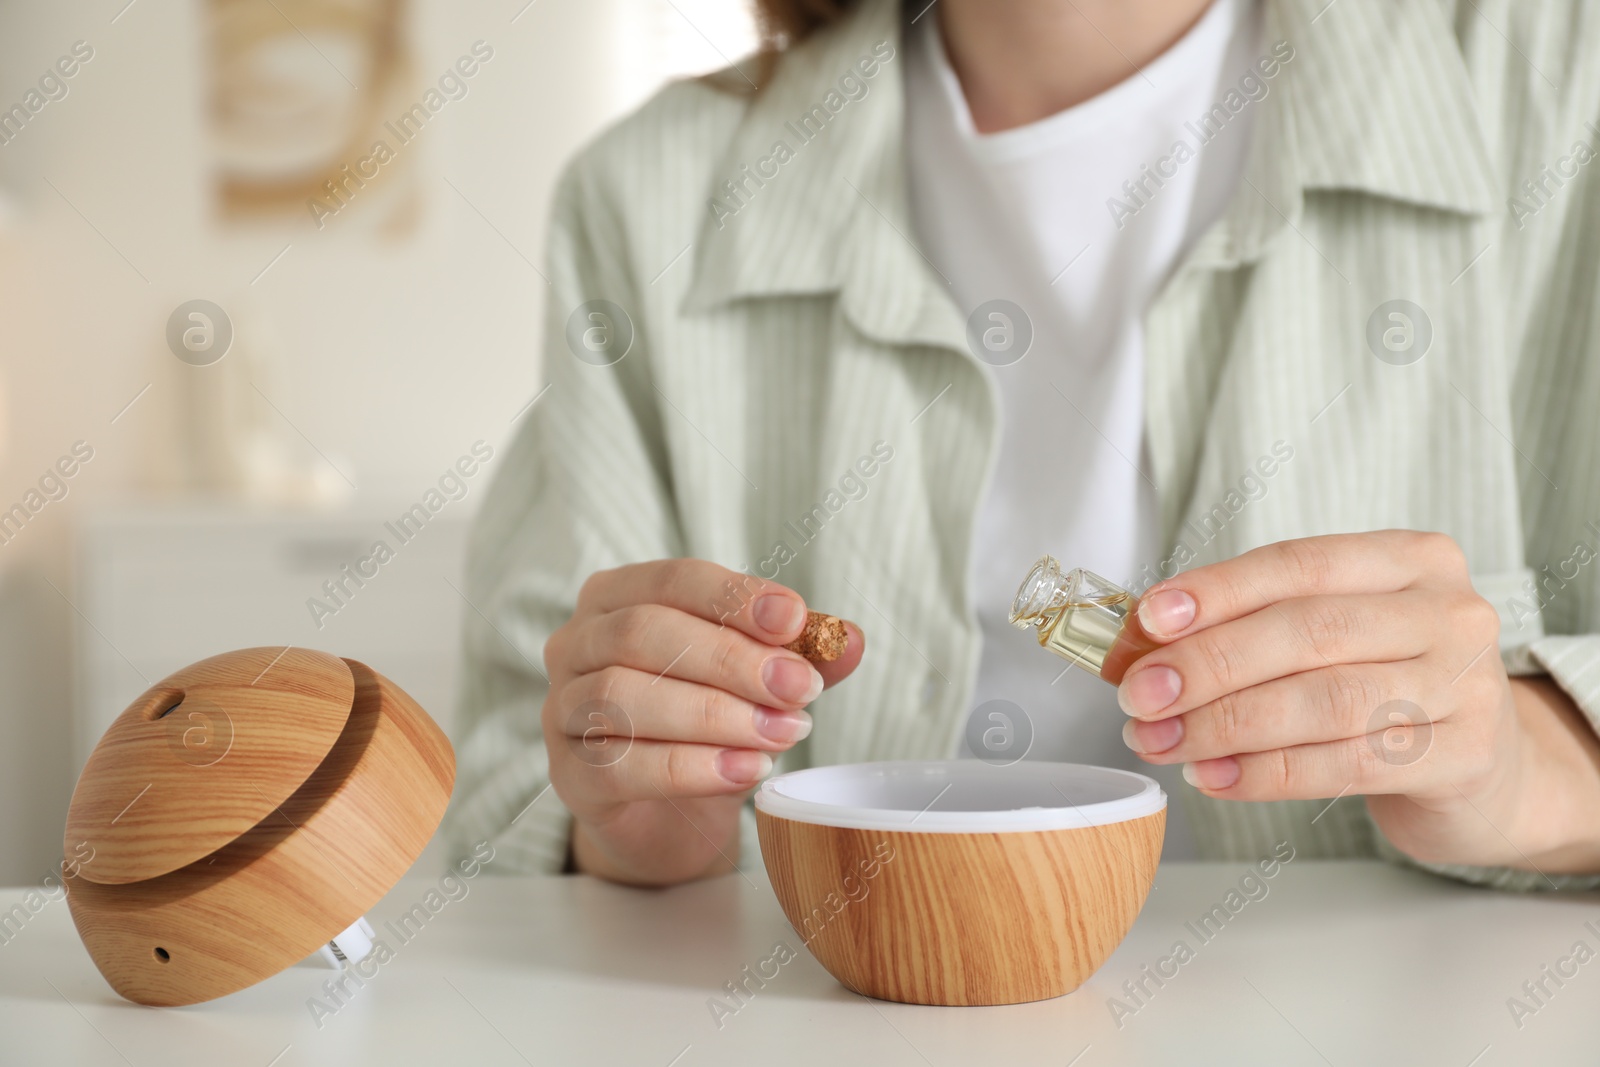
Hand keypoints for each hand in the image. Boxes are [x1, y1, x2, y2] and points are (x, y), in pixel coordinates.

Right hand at [542, 559, 862, 884]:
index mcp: (617, 597)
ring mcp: (561, 711)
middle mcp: (575, 644)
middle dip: (731, 659)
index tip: (797, 621)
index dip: (736, 597)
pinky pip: (620, 765)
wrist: (668, 817)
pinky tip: (745, 771)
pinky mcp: (568, 777)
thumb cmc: (706, 726)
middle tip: (798, 688)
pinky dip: (690, 767)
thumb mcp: (759, 683)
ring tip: (781, 735)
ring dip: (713, 713)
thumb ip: (799, 656)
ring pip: (624, 695)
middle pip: (645, 632)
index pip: (673, 580)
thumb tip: (849, 639)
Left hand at [1117, 531, 1599, 871]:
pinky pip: (1345, 765)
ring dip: (1225, 724)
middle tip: (1140, 694)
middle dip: (1208, 664)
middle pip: (1307, 632)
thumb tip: (1141, 643)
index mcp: (1411, 559)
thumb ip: (1247, 628)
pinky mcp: (1464, 757)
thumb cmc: (1386, 686)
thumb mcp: (1329, 638)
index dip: (1217, 592)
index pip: (1298, 564)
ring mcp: (1466, 684)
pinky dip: (1266, 773)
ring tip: (1161, 741)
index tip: (1149, 620)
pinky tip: (1213, 775)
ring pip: (1324, 701)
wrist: (1486, 769)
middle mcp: (1448, 613)